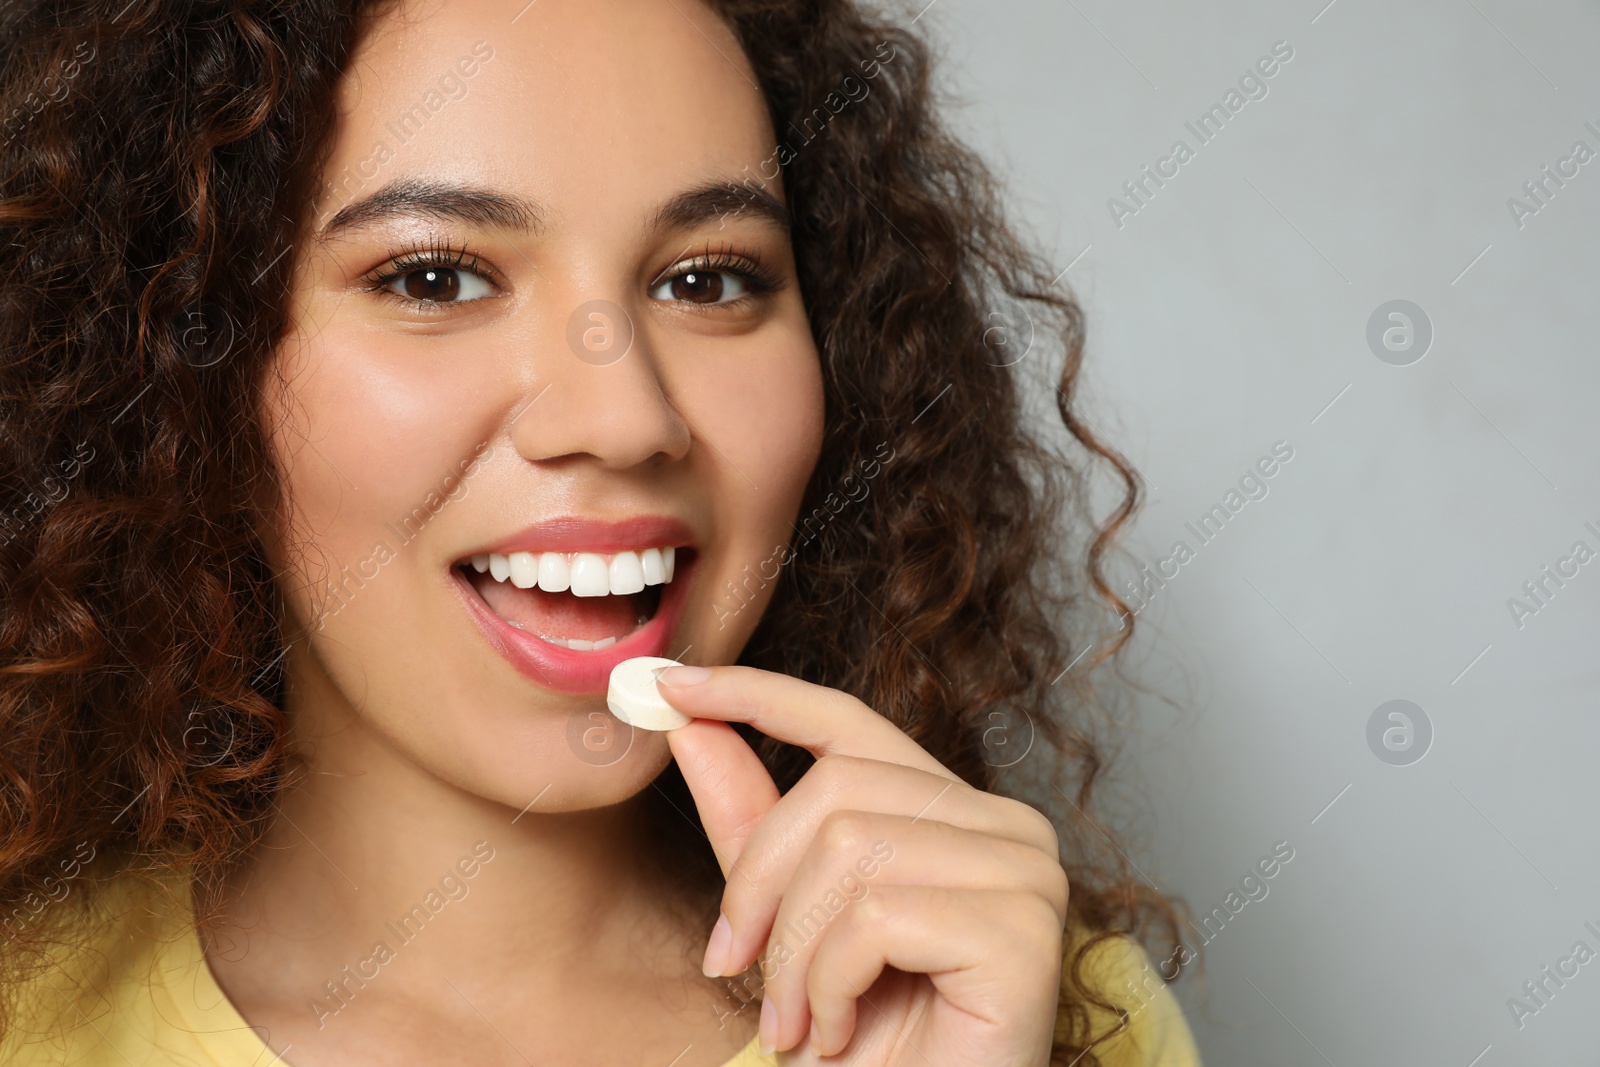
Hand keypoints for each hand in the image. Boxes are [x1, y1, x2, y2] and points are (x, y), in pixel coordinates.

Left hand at [655, 665, 1068, 1065]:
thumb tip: (690, 725)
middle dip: (758, 886)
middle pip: (835, 789)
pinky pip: (877, 916)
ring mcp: (1026, 872)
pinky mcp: (1024, 930)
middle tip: (734, 966)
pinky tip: (840, 1032)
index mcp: (954, 810)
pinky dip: (828, 984)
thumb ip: (749, 822)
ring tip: (797, 1020)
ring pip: (850, 846)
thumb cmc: (867, 1048)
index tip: (671, 685)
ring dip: (792, 953)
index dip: (757, 694)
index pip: (849, 722)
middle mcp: (1005, 826)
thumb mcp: (785, 922)